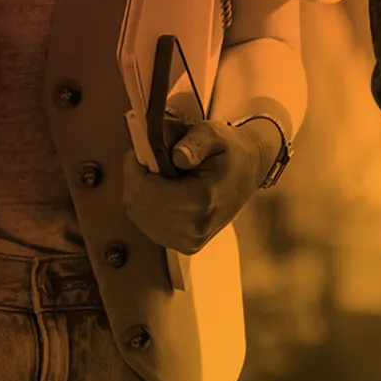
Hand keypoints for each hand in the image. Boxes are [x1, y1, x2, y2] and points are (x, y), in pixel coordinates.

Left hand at [120, 119, 281, 255]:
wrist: (247, 172)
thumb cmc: (227, 151)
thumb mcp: (212, 134)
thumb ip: (193, 144)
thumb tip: (177, 157)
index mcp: (202, 200)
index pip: (145, 190)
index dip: (134, 167)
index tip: (139, 149)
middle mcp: (195, 227)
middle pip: (137, 204)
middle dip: (134, 178)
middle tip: (147, 159)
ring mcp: (190, 241)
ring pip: (138, 216)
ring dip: (138, 192)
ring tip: (157, 175)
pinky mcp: (185, 245)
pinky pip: (147, 225)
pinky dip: (145, 206)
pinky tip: (159, 191)